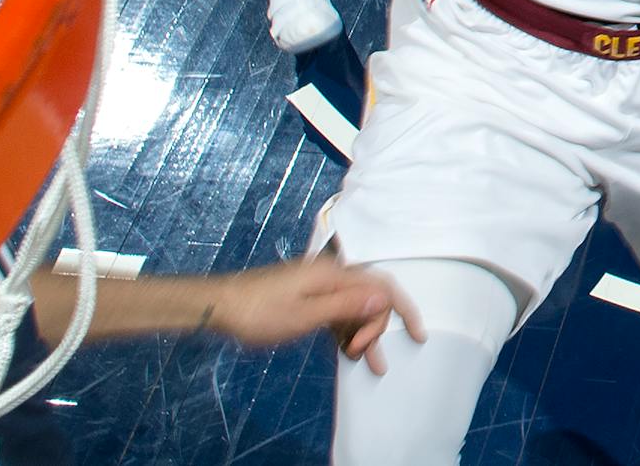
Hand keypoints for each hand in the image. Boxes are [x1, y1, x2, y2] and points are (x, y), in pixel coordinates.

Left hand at [205, 256, 424, 373]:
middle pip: (370, 297)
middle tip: (362, 355)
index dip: (403, 309)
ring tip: (371, 365)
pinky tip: (348, 353)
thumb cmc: (261, 312)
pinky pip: (337, 313)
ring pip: (354, 308)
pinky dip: (345, 332)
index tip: (417, 337)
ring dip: (363, 334)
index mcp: (333, 274)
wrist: (222, 306)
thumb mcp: (306, 315)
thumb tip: (382, 298)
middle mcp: (330, 274)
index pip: (381, 286)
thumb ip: (346, 306)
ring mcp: (318, 286)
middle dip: (376, 327)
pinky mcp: (307, 297)